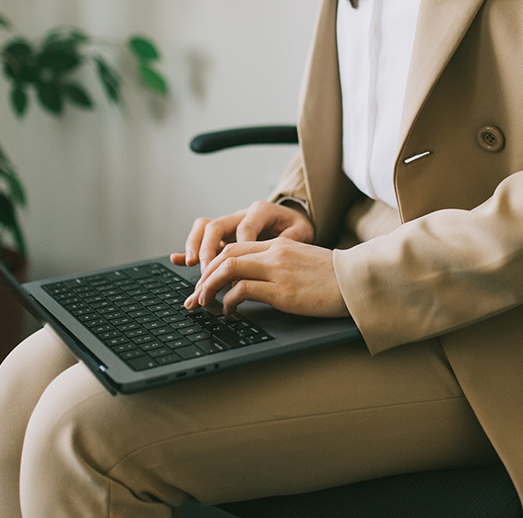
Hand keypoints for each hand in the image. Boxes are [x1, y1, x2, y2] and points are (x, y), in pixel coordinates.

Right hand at [170, 200, 313, 270]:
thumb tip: (276, 249)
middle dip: (209, 249)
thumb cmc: (295, 227)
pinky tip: (177, 260)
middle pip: (216, 226)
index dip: (240, 249)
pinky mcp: (222, 236)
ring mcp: (229, 225)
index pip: (244, 229)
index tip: (240, 271)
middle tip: (208, 270)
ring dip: (195, 247)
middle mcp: (240, 215)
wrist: (291, 220)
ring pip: (204, 229)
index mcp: (260, 211)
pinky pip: (200, 239)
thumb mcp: (301, 231)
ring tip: (192, 265)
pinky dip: (188, 250)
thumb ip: (290, 239)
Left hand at [183, 237, 348, 317]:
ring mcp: (277, 271)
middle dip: (203, 277)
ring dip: (209, 287)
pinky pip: (242, 291)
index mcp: (278, 245)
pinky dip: (229, 301)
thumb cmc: (335, 277)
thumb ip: (278, 264)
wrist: (361, 282)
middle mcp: (274, 253)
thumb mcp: (302, 262)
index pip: (233, 247)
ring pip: (227, 270)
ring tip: (203, 303)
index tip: (204, 281)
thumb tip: (252, 280)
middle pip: (224, 256)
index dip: (213, 264)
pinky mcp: (282, 291)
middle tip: (194, 296)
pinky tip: (228, 311)